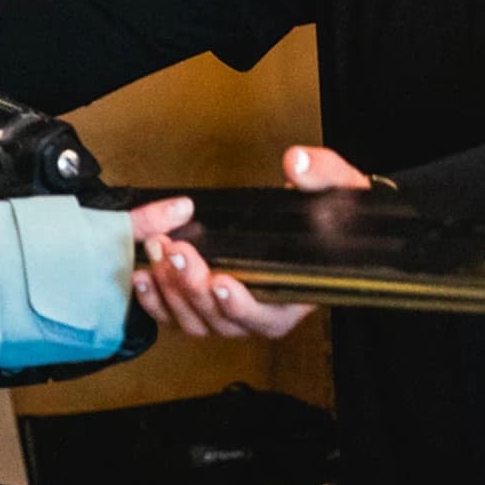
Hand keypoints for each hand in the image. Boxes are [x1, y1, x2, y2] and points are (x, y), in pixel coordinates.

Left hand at [129, 143, 370, 339]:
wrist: (315, 221)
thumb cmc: (330, 210)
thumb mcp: (341, 186)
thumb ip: (323, 173)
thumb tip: (296, 163)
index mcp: (297, 292)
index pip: (271, 317)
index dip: (244, 307)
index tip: (222, 283)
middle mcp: (262, 309)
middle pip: (224, 321)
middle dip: (194, 288)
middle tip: (176, 251)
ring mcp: (230, 310)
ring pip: (196, 320)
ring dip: (172, 289)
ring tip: (159, 250)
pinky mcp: (204, 303)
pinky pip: (176, 314)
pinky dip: (156, 299)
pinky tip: (143, 273)